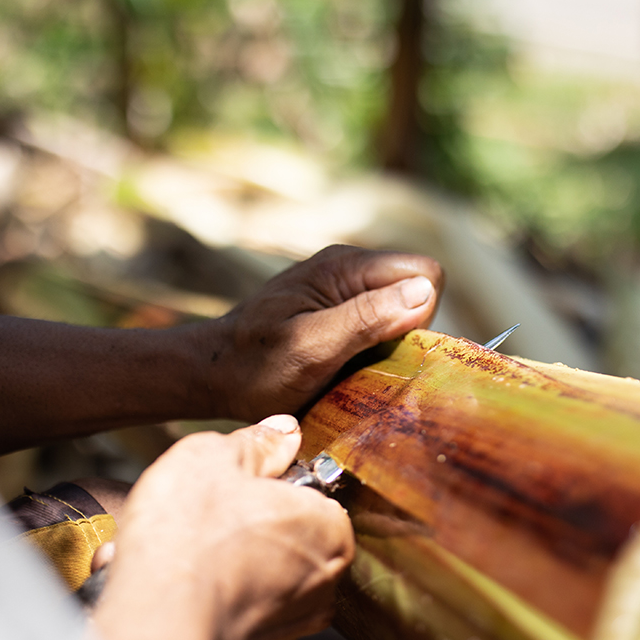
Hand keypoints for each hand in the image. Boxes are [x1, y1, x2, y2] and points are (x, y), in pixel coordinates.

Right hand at [90, 415, 353, 639]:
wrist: (157, 623)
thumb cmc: (189, 536)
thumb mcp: (214, 458)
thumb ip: (257, 442)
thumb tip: (283, 431)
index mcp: (330, 531)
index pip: (311, 500)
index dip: (266, 491)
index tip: (229, 493)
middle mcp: (323, 589)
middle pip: (284, 547)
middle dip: (239, 537)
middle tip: (192, 527)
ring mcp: (289, 635)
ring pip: (254, 591)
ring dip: (216, 577)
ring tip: (169, 564)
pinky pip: (230, 630)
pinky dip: (204, 616)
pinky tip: (168, 601)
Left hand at [207, 245, 442, 421]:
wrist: (214, 373)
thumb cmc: (256, 366)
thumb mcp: (312, 348)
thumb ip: (366, 318)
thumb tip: (424, 293)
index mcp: (346, 266)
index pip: (426, 272)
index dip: (421, 313)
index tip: (387, 348)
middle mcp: (351, 268)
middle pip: (419, 289)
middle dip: (408, 331)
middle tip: (366, 365)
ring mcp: (345, 288)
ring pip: (403, 309)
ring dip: (391, 344)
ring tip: (352, 369)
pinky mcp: (340, 309)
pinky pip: (382, 323)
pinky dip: (375, 349)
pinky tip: (346, 368)